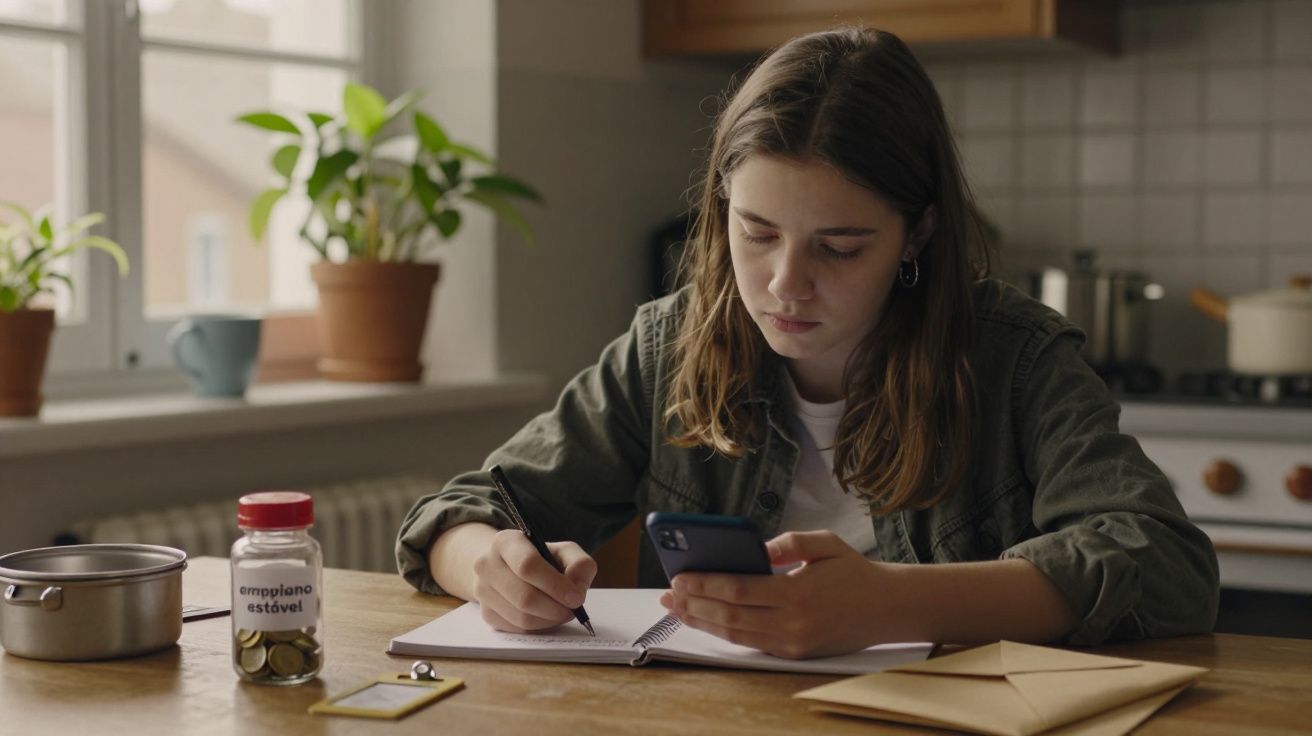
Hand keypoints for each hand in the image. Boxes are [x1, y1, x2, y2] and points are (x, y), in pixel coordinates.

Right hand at [471, 529, 596, 632]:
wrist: (510, 567)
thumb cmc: (541, 558)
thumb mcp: (564, 551)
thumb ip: (579, 564)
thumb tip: (577, 591)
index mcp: (506, 542)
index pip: (527, 565)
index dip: (555, 585)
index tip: (576, 598)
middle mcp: (487, 564)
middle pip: (525, 597)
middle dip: (555, 608)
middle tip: (572, 610)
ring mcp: (482, 591)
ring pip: (521, 617)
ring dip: (549, 620)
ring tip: (561, 612)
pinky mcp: (486, 613)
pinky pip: (516, 629)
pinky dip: (538, 627)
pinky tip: (546, 616)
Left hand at [659, 530, 893, 658]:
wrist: (887, 608)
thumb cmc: (854, 571)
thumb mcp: (824, 543)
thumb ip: (787, 543)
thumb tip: (753, 550)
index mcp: (797, 593)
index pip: (738, 590)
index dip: (704, 585)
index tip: (679, 578)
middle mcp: (792, 623)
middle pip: (729, 616)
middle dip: (693, 605)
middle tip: (668, 595)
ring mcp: (792, 643)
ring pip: (735, 635)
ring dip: (702, 622)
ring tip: (678, 609)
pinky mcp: (794, 654)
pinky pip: (751, 643)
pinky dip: (724, 633)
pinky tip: (707, 620)